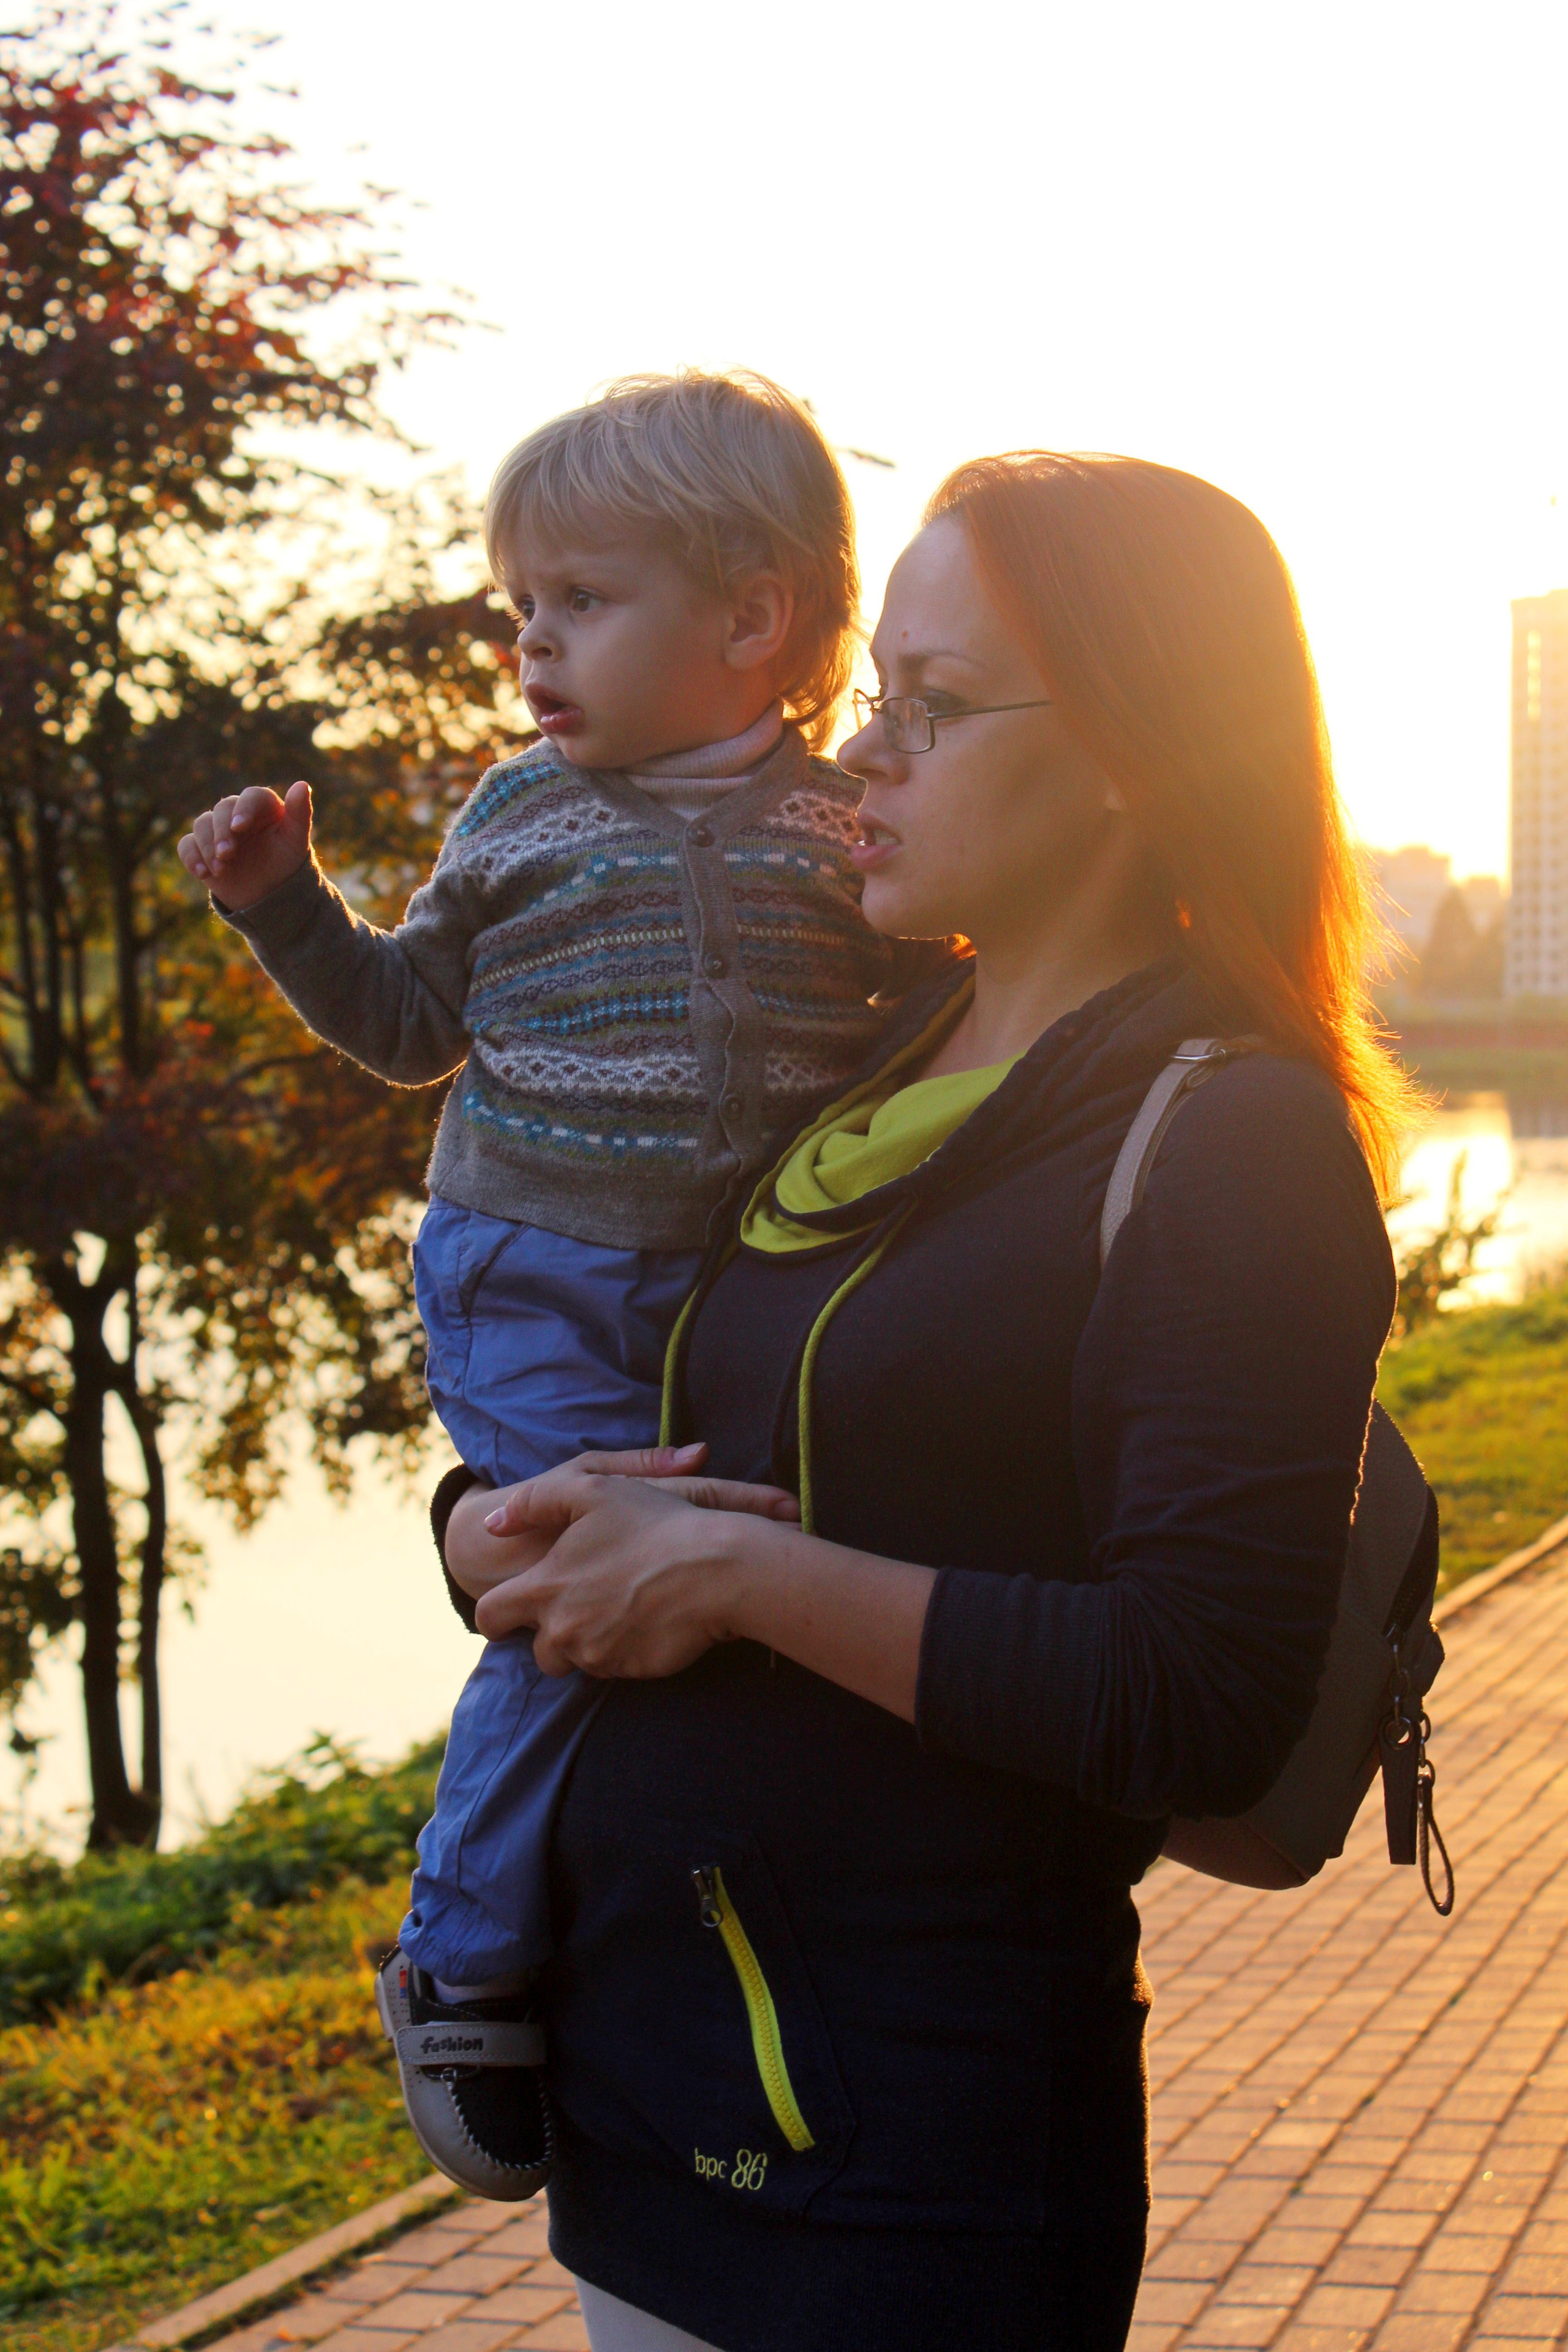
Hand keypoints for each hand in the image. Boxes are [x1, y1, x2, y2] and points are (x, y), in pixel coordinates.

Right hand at [178, 780, 312, 909]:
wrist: (269, 891)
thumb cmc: (286, 861)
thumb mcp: (296, 840)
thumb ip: (300, 813)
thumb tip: (302, 785)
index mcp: (261, 805)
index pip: (251, 797)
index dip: (244, 809)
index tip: (239, 827)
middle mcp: (236, 812)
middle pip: (222, 809)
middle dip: (222, 831)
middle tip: (227, 854)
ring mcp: (216, 829)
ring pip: (201, 825)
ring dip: (207, 845)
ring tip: (220, 869)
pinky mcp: (201, 847)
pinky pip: (187, 845)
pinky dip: (192, 857)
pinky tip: (203, 874)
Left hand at [473, 1451, 801, 1677]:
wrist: (717, 1569)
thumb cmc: (653, 1523)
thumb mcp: (590, 1490)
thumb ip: (535, 1502)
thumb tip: (493, 1523)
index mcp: (545, 1588)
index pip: (491, 1616)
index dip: (493, 1616)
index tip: (503, 1618)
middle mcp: (564, 1630)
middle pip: (539, 1650)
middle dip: (553, 1635)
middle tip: (583, 1606)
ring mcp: (599, 1656)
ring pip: (579, 1660)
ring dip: (590, 1641)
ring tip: (620, 1605)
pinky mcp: (633, 1671)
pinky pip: (617, 1666)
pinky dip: (624, 1648)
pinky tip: (647, 1618)